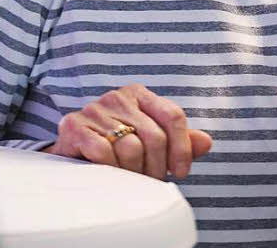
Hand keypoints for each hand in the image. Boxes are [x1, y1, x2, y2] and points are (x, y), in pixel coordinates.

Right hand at [44, 83, 212, 179]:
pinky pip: (104, 152)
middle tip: (153, 182)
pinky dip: (112, 169)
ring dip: (135, 172)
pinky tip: (111, 174)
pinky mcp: (74, 125)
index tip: (182, 172)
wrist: (70, 153)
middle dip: (158, 166)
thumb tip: (207, 143)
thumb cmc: (116, 145)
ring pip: (131, 147)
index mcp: (140, 94)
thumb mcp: (149, 139)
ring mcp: (96, 109)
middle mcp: (118, 97)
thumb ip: (179, 140)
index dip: (182, 147)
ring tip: (133, 181)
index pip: (173, 116)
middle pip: (154, 135)